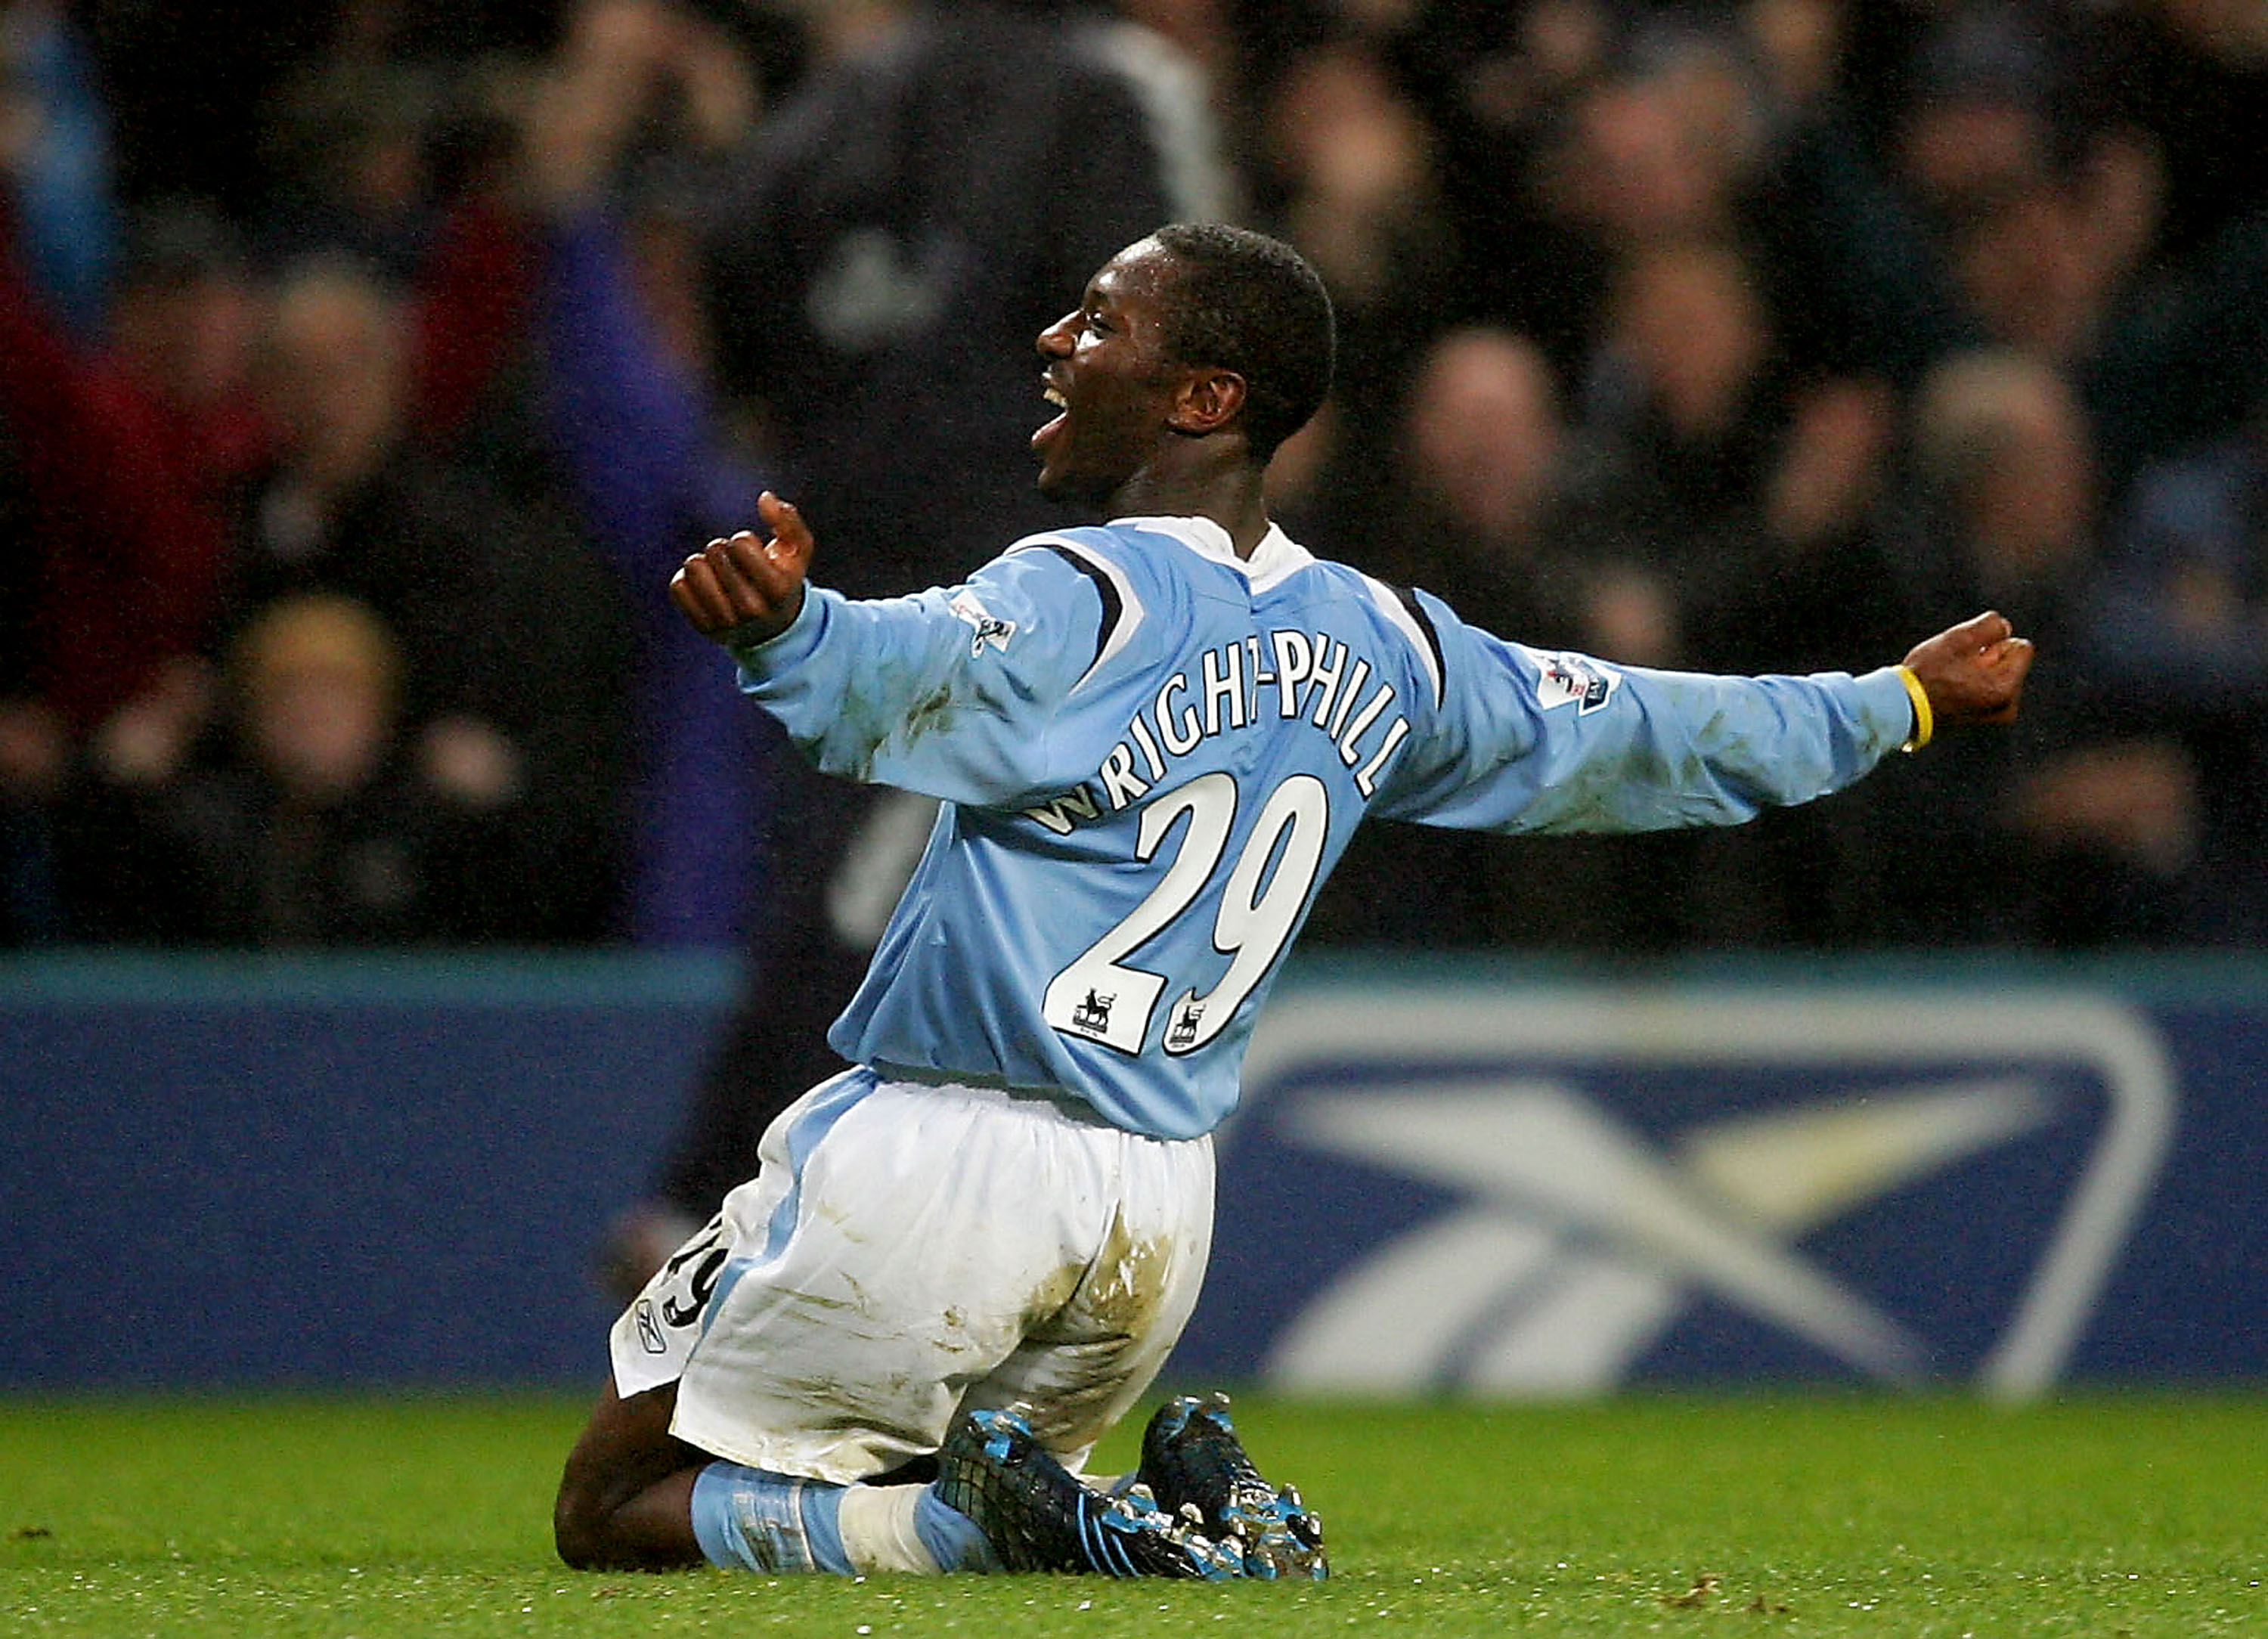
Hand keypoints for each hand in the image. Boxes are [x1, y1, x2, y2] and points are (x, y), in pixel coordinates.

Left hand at [670, 491, 813, 645]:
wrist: (773, 629)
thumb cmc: (784, 579)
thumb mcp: (797, 551)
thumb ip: (788, 520)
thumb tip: (765, 498)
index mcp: (776, 588)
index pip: (740, 542)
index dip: (744, 541)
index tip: (753, 556)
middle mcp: (751, 609)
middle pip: (715, 550)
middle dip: (724, 550)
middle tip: (737, 567)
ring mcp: (726, 622)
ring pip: (693, 567)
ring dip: (704, 563)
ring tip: (719, 575)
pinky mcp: (702, 626)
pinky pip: (678, 586)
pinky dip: (688, 580)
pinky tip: (705, 587)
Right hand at [1901, 609, 2034, 730]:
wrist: (1901, 710)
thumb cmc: (1927, 674)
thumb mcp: (1958, 638)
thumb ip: (1990, 626)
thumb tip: (2005, 628)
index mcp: (2007, 689)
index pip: (2021, 647)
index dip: (1994, 643)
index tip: (1968, 655)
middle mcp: (2007, 708)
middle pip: (2009, 663)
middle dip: (1988, 659)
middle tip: (1955, 669)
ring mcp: (1994, 719)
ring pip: (1996, 678)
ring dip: (1978, 673)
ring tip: (1950, 681)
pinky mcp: (1981, 723)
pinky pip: (1986, 693)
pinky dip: (1972, 687)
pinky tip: (1949, 691)